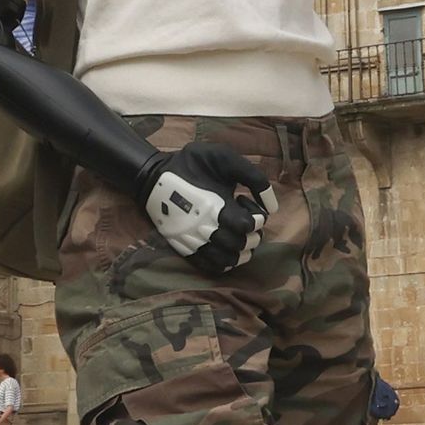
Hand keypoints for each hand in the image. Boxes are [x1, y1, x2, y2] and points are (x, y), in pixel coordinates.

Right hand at [140, 145, 277, 275]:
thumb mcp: (223, 157)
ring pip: (228, 260)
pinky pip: (212, 267)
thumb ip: (253, 176)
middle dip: (251, 233)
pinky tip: (227, 246)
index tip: (245, 201)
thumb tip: (272, 206)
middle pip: (239, 245)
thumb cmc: (191, 165)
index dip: (256, 217)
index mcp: (214, 206)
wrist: (152, 178)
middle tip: (245, 218)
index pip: (246, 226)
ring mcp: (194, 242)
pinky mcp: (186, 250)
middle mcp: (204, 229)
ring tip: (238, 234)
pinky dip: (226, 262)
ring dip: (241, 250)